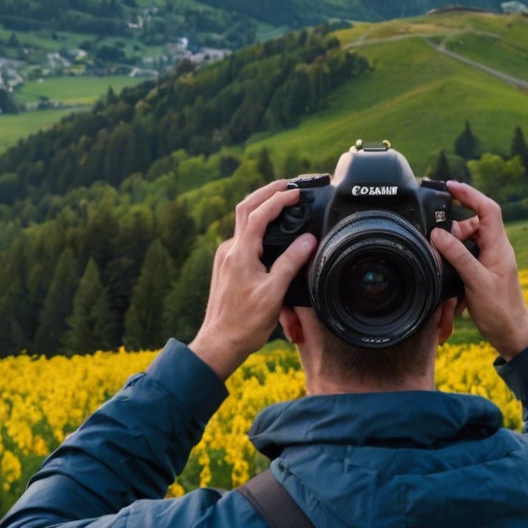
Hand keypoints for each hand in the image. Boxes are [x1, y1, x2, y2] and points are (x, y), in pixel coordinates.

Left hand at [188, 181, 315, 379]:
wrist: (220, 343)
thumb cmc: (245, 323)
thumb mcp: (274, 293)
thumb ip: (291, 262)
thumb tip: (308, 240)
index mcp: (240, 254)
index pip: (258, 214)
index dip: (278, 199)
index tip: (296, 193)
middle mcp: (229, 251)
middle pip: (245, 208)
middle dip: (266, 192)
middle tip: (287, 185)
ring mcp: (226, 258)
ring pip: (242, 222)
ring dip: (260, 206)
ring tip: (280, 200)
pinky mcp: (226, 266)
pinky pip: (242, 237)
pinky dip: (256, 224)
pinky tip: (268, 230)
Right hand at [430, 180, 527, 360]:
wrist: (511, 334)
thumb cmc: (500, 311)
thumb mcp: (477, 282)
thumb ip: (458, 257)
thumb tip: (439, 235)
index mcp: (499, 246)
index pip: (487, 209)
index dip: (469, 194)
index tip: (449, 186)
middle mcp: (495, 249)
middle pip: (473, 223)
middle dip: (453, 226)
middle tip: (437, 238)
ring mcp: (490, 260)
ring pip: (467, 240)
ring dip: (452, 246)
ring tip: (441, 257)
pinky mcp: (483, 272)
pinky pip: (466, 256)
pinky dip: (454, 259)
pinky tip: (447, 270)